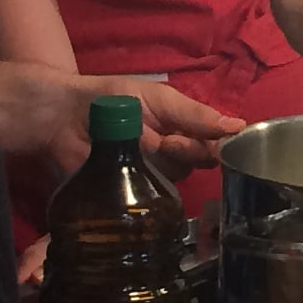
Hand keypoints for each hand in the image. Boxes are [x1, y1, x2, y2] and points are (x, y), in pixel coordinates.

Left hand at [0, 59, 243, 182]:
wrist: (64, 116)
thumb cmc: (113, 98)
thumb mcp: (159, 100)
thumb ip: (196, 115)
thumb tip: (238, 125)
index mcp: (181, 130)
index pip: (213, 142)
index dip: (218, 144)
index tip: (221, 142)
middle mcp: (170, 156)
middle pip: (196, 163)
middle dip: (185, 152)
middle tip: (165, 142)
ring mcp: (149, 177)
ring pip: (174, 179)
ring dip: (161, 167)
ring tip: (140, 149)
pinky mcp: (129, 196)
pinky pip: (149, 204)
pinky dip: (148, 196)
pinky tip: (139, 182)